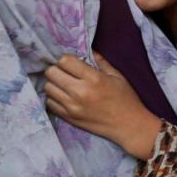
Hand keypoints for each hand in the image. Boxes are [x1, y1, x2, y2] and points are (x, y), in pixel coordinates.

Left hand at [43, 52, 160, 159]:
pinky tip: (65, 97)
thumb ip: (101, 62)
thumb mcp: (118, 77)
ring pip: (48, 87)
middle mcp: (80, 91)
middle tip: (67, 73)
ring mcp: (72, 106)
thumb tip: (89, 51)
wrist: (129, 125)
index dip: (67, 60)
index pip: (65, 61)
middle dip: (58, 70)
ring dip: (55, 84)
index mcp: (94, 79)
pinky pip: (50, 103)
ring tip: (65, 86)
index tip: (73, 64)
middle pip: (51, 72)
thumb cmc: (126, 100)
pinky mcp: (68, 117)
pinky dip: (55, 98)